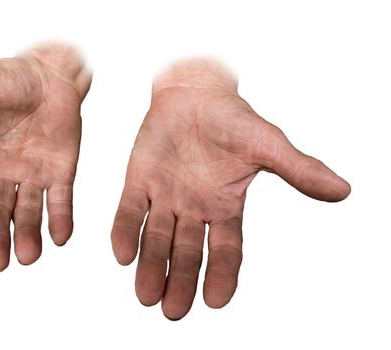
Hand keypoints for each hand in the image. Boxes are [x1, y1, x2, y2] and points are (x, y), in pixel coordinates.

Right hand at [0, 44, 91, 271]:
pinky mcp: (60, 174)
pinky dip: (60, 218)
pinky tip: (60, 237)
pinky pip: (60, 199)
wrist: (52, 75)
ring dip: (28, 233)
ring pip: (27, 210)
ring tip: (29, 256)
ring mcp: (31, 175)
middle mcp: (0, 172)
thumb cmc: (11, 78)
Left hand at [111, 59, 349, 319]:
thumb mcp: (267, 144)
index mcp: (224, 207)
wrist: (193, 91)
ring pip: (156, 239)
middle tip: (173, 311)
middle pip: (186, 253)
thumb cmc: (231, 117)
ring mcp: (164, 197)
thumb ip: (298, 169)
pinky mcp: (139, 181)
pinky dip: (125, 231)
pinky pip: (129, 211)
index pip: (224, 250)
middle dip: (180, 281)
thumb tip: (341, 190)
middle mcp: (193, 209)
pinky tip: (123, 255)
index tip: (214, 301)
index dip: (220, 275)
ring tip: (146, 295)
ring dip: (151, 266)